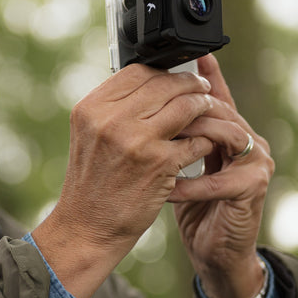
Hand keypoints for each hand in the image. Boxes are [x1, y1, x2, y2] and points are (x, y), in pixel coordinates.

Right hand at [31, 64, 217, 297]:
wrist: (87, 228)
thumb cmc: (92, 184)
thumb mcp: (91, 136)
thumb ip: (114, 109)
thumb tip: (150, 83)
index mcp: (91, 108)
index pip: (136, 71)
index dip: (163, 69)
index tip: (177, 73)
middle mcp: (110, 120)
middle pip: (163, 84)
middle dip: (189, 83)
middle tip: (201, 88)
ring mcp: (136, 140)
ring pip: (184, 106)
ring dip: (202, 106)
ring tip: (209, 109)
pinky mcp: (159, 163)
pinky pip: (194, 140)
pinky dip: (203, 139)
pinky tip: (205, 143)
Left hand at [167, 55, 273, 297]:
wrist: (217, 253)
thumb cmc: (196, 208)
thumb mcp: (179, 164)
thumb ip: (173, 135)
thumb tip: (142, 103)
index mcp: (231, 131)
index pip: (217, 96)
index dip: (205, 74)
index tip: (187, 54)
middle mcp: (250, 140)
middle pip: (219, 110)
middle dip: (185, 108)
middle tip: (152, 107)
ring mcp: (256, 163)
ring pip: (223, 134)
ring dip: (188, 140)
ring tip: (159, 144)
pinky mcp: (254, 188)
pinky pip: (217, 179)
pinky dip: (189, 184)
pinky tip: (166, 188)